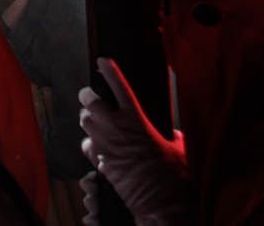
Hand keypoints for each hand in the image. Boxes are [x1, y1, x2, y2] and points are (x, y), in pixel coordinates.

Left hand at [80, 60, 190, 225]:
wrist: (159, 203)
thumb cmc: (173, 177)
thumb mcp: (179, 148)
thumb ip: (173, 134)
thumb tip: (174, 133)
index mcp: (136, 119)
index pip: (118, 85)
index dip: (109, 70)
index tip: (103, 61)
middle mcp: (115, 128)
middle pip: (89, 100)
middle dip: (89, 96)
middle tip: (93, 97)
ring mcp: (104, 144)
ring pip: (84, 121)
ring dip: (88, 118)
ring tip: (96, 120)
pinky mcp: (99, 161)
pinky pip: (86, 145)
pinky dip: (90, 142)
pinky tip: (98, 145)